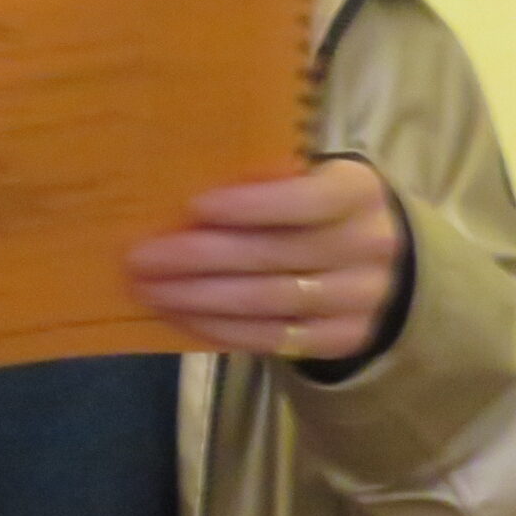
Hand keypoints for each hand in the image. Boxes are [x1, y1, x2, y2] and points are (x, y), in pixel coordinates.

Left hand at [127, 156, 402, 363]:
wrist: (375, 257)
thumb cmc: (314, 204)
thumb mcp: (305, 176)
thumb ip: (262, 179)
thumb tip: (174, 184)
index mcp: (358, 192)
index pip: (307, 200)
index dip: (250, 205)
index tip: (193, 206)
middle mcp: (369, 245)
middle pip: (275, 255)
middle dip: (200, 258)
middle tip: (141, 258)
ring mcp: (362, 298)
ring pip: (270, 302)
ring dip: (200, 299)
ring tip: (150, 291)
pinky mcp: (345, 337)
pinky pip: (275, 338)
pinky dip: (222, 329)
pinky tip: (181, 318)